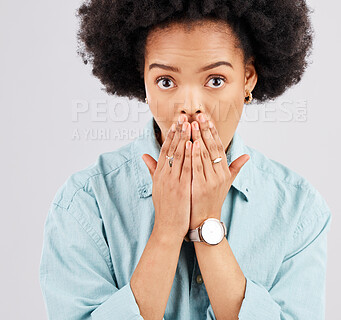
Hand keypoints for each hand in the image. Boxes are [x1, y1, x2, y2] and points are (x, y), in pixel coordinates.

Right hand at [142, 114, 191, 240]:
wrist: (167, 227)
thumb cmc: (165, 207)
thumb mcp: (156, 186)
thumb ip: (152, 169)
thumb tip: (144, 155)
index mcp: (159, 174)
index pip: (165, 150)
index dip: (170, 135)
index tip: (176, 123)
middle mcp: (164, 175)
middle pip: (171, 149)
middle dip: (178, 132)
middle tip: (183, 117)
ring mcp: (172, 181)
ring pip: (179, 155)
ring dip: (184, 138)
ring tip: (189, 124)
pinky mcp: (181, 188)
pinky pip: (186, 168)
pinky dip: (188, 155)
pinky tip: (191, 144)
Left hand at [189, 113, 249, 229]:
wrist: (205, 221)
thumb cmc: (213, 199)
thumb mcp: (226, 183)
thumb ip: (235, 167)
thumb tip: (247, 156)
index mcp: (224, 171)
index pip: (219, 146)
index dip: (212, 132)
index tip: (207, 118)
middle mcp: (219, 174)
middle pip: (212, 147)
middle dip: (205, 130)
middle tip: (199, 115)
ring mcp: (211, 180)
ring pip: (204, 155)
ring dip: (198, 138)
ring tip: (192, 124)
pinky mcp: (201, 187)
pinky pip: (197, 168)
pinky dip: (194, 155)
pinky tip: (190, 143)